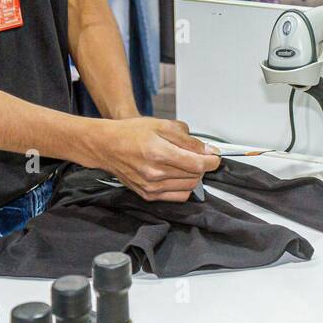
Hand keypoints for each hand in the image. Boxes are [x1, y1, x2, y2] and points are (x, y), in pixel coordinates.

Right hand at [84, 117, 220, 201]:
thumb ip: (187, 139)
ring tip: (185, 163)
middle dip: (202, 165)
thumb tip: (207, 150)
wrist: (107, 146)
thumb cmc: (132, 133)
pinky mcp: (148, 195)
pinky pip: (178, 196)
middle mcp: (155, 174)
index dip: (212, 160)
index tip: (215, 156)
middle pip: (195, 176)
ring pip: (189, 187)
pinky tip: (178, 175)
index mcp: (159, 153)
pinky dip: (184, 187)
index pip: (198, 164)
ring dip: (193, 176)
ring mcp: (151, 187)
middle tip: (197, 155)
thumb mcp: (162, 125)